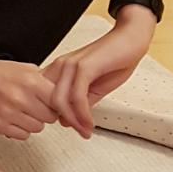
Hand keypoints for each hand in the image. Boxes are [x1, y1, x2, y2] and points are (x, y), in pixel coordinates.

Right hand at [0, 52, 58, 140]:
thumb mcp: (24, 68)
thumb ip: (44, 81)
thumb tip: (64, 95)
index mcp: (30, 81)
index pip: (59, 102)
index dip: (57, 104)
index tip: (54, 104)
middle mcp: (21, 97)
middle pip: (50, 118)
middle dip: (45, 113)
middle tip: (35, 106)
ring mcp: (9, 112)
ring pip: (37, 128)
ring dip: (32, 122)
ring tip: (21, 111)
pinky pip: (22, 136)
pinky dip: (20, 129)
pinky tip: (12, 118)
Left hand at [42, 20, 150, 137]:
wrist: (130, 38)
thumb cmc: (113, 60)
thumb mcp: (94, 87)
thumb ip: (80, 103)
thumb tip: (66, 122)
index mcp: (58, 70)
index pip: (42, 96)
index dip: (51, 116)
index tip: (69, 128)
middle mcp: (59, 66)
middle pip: (47, 101)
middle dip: (63, 121)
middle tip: (80, 133)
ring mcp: (70, 65)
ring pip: (59, 101)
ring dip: (73, 121)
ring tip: (86, 131)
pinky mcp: (84, 67)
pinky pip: (77, 97)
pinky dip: (82, 114)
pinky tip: (90, 122)